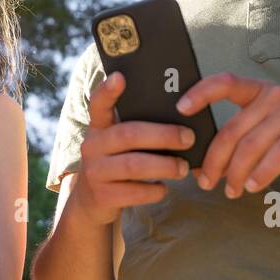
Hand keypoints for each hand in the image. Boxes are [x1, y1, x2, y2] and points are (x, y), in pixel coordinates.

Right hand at [69, 72, 192, 226]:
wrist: (91, 201)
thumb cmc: (117, 164)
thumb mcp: (118, 145)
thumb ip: (136, 130)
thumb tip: (180, 122)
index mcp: (98, 127)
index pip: (98, 104)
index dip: (107, 91)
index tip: (119, 77)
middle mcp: (91, 146)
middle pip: (129, 135)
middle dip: (163, 135)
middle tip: (188, 138)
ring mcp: (94, 172)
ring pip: (134, 165)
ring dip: (164, 165)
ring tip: (183, 167)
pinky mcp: (102, 196)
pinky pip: (135, 192)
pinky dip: (154, 190)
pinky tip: (164, 188)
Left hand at [177, 74, 279, 195]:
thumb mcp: (264, 138)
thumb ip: (237, 143)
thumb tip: (198, 164)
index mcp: (259, 92)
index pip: (225, 82)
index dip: (201, 92)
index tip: (181, 109)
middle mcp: (275, 95)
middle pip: (233, 128)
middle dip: (215, 159)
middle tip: (206, 182)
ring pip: (252, 144)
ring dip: (236, 173)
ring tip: (231, 191)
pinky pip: (279, 153)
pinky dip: (262, 173)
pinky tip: (253, 186)